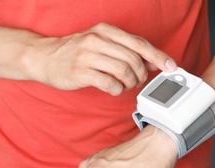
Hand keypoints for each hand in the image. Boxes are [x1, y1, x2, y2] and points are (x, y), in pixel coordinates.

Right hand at [27, 23, 176, 94]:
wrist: (44, 57)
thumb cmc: (74, 52)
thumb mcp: (100, 43)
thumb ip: (125, 50)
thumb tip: (152, 62)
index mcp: (105, 31)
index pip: (139, 43)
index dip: (158, 56)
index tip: (170, 66)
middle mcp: (97, 40)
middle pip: (133, 59)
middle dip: (141, 74)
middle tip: (137, 81)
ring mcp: (88, 56)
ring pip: (124, 71)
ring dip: (130, 83)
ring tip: (125, 85)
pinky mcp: (81, 72)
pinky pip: (109, 83)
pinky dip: (117, 90)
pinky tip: (114, 89)